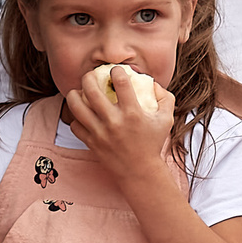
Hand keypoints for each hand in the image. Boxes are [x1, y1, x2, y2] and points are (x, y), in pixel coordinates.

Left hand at [60, 63, 173, 181]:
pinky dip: (76, 117)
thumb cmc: (153, 143)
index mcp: (133, 113)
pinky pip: (74, 124)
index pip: (121, 82)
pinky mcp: (91, 143)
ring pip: (76, 106)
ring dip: (75, 93)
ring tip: (80, 91)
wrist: (139, 172)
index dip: (117, 70)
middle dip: (89, 76)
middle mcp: (114, 122)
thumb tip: (152, 82)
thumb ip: (165, 97)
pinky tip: (83, 114)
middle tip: (91, 76)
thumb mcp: (167, 119)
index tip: (115, 71)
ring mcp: (100, 133)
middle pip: (92, 90)